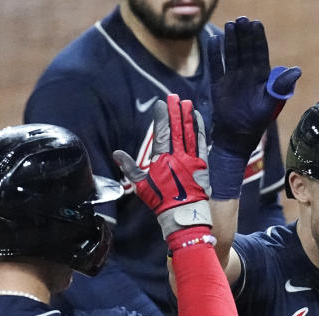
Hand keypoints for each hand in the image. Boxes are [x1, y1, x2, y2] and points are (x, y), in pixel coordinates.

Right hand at [113, 94, 211, 237]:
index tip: (161, 104)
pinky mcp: (202, 165)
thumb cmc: (160, 200)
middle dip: (175, 112)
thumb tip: (117, 154)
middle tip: (174, 97)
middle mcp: (177, 156)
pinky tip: (198, 119)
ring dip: (187, 117)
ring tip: (186, 103)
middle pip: (176, 129)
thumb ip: (130, 167)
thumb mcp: (141, 185)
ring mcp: (191, 160)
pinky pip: (201, 144)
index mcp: (161, 160)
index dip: (162, 117)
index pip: (162, 133)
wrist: (181, 214)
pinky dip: (200, 130)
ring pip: (189, 134)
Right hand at [207, 16, 301, 157]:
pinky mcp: (218, 86)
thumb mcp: (270, 104)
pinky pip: (216, 66)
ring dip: (230, 40)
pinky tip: (214, 41)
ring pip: (231, 55)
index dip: (258, 39)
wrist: (236, 139)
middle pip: (245, 50)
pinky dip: (214, 54)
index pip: (260, 53)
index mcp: (261, 77)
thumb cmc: (256, 123)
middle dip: (243, 35)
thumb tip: (297, 70)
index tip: (256, 24)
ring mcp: (232, 79)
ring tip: (230, 25)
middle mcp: (247, 75)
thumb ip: (281, 87)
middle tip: (241, 19)